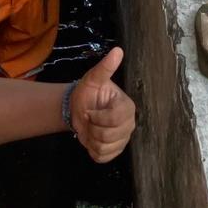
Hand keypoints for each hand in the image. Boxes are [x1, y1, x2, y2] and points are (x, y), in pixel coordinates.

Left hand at [69, 47, 134, 162]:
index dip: (97, 117)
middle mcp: (129, 125)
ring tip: (90, 128)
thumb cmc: (87, 94)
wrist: (77, 110)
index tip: (90, 110)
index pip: (114, 119)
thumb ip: (105, 67)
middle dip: (92, 127)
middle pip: (108, 135)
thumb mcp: (93, 79)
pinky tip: (91, 139)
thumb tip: (118, 50)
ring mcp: (123, 140)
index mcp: (127, 107)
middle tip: (89, 119)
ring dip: (90, 138)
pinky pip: (102, 157)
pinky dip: (92, 149)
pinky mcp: (115, 152)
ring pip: (104, 147)